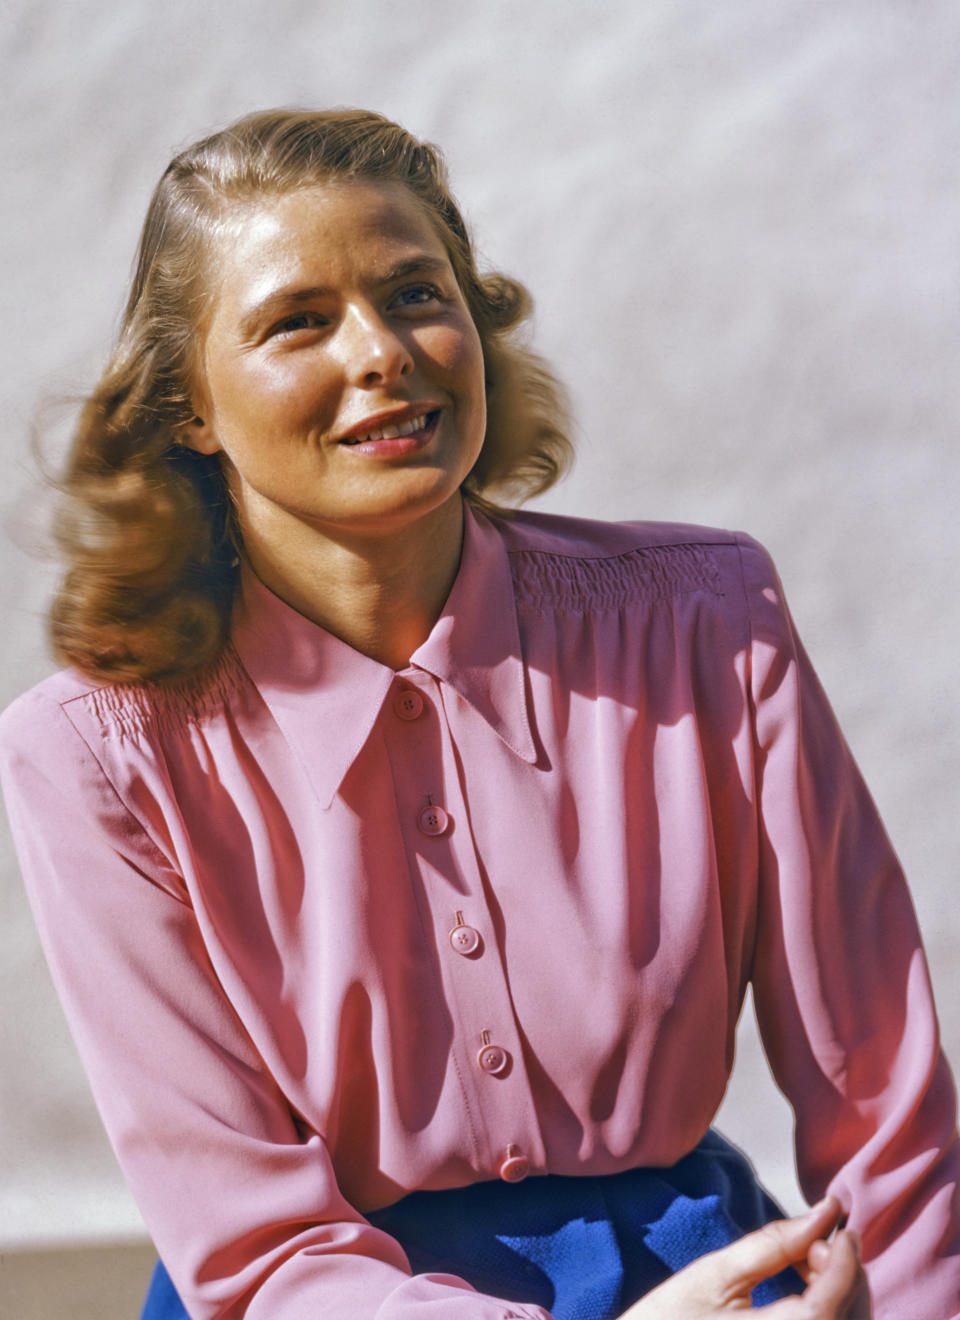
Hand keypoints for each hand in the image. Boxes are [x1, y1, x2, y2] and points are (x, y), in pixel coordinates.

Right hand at [618, 1196, 870, 1317]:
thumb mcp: (716, 1274)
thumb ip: (775, 1243)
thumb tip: (824, 1213)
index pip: (840, 1291)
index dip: (844, 1251)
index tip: (837, 1217)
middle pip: (853, 1313)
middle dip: (842, 1271)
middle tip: (807, 1242)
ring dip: (838, 1293)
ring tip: (803, 1264)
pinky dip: (827, 1312)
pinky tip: (802, 1292)